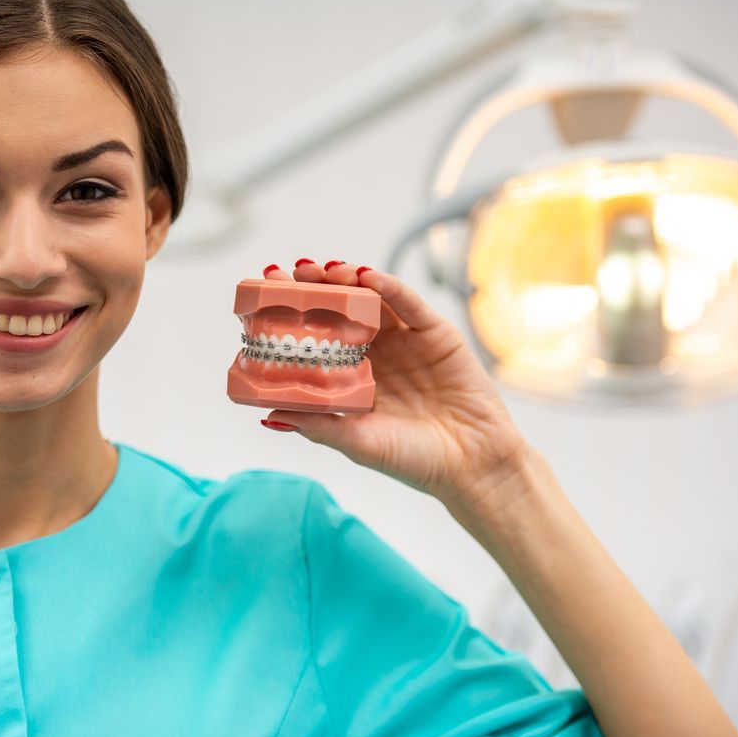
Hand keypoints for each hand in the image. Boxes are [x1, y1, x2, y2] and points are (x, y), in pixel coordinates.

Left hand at [260, 259, 532, 510]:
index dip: (292, 315)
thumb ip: (318, 425)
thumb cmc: (413, 460)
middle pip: (340, 309)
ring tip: (323, 270)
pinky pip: (410, 304)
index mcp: (353, 375)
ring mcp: (407, 340)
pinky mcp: (437, 333)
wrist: (472, 466)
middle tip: (288, 275)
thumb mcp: (357, 443)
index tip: (264, 298)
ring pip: (371, 299)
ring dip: (346, 279)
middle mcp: (377, 352)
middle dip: (313, 288)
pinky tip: (367, 277)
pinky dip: (388, 286)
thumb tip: (267, 414)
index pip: (316, 335)